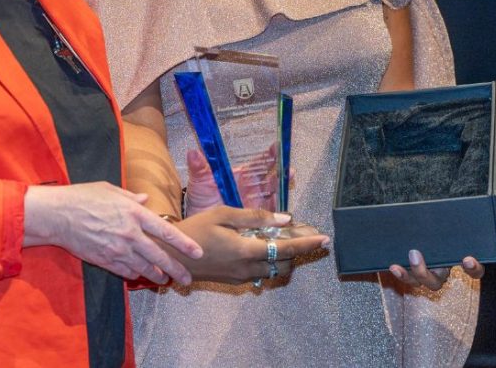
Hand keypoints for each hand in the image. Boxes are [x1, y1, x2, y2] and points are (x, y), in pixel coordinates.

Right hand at [24, 182, 202, 285]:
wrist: (58, 215)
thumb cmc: (83, 197)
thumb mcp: (111, 190)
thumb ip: (131, 197)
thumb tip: (146, 199)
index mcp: (134, 213)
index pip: (166, 231)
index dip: (184, 244)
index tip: (198, 253)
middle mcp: (130, 233)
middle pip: (159, 256)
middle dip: (176, 269)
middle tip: (187, 279)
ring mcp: (118, 249)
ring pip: (144, 268)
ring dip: (157, 275)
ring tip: (165, 280)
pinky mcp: (105, 260)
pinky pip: (126, 272)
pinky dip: (135, 275)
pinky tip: (140, 275)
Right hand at [169, 207, 328, 283]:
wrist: (170, 255)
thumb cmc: (194, 230)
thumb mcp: (223, 214)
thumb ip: (254, 217)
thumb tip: (284, 219)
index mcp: (246, 251)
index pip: (285, 249)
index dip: (307, 244)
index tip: (325, 239)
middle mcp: (246, 268)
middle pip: (284, 264)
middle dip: (297, 251)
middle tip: (302, 235)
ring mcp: (240, 277)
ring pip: (272, 270)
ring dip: (282, 257)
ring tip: (280, 238)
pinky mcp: (233, 280)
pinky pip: (259, 273)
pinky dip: (267, 261)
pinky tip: (259, 245)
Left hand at [184, 147, 289, 214]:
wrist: (197, 226)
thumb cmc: (199, 201)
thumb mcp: (199, 183)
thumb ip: (199, 168)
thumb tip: (193, 152)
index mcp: (242, 176)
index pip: (259, 163)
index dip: (269, 155)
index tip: (277, 147)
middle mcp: (253, 189)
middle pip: (273, 178)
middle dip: (283, 173)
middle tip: (289, 170)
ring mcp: (256, 205)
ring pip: (275, 196)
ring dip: (284, 191)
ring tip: (290, 183)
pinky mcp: (257, 222)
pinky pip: (272, 218)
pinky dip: (280, 217)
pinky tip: (287, 217)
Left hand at [388, 211, 495, 286]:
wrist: (431, 213)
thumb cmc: (462, 221)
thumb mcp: (482, 218)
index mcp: (462, 259)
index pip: (474, 272)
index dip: (473, 269)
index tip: (467, 258)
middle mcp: (443, 268)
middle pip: (436, 282)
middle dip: (427, 273)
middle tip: (417, 253)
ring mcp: (424, 267)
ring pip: (417, 280)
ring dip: (411, 272)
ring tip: (406, 256)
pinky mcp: (408, 262)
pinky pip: (404, 273)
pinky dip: (399, 271)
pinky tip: (393, 263)